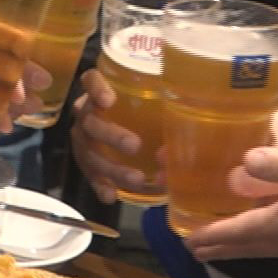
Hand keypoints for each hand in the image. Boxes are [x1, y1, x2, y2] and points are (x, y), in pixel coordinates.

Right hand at [70, 67, 158, 203]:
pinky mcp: (86, 162)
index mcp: (98, 92)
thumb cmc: (138, 104)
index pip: (90, 81)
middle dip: (112, 135)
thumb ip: (163, 97)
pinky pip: (90, 175)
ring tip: (136, 178)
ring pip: (90, 153)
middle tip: (134, 145)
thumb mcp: (147, 95)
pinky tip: (112, 196)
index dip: (96, 89)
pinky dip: (101, 186)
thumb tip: (194, 105)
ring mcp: (83, 140)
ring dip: (112, 168)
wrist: (113, 124)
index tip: (110, 100)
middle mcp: (86, 114)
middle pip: (90, 122)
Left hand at [184, 112, 277, 267]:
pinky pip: (277, 249)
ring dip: (237, 248)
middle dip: (219, 247)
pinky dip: (259, 245)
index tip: (187, 240)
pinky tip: (262, 240)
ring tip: (216, 249)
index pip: (238, 230)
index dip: (212, 234)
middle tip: (192, 250)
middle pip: (245, 246)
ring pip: (262, 250)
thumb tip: (247, 157)